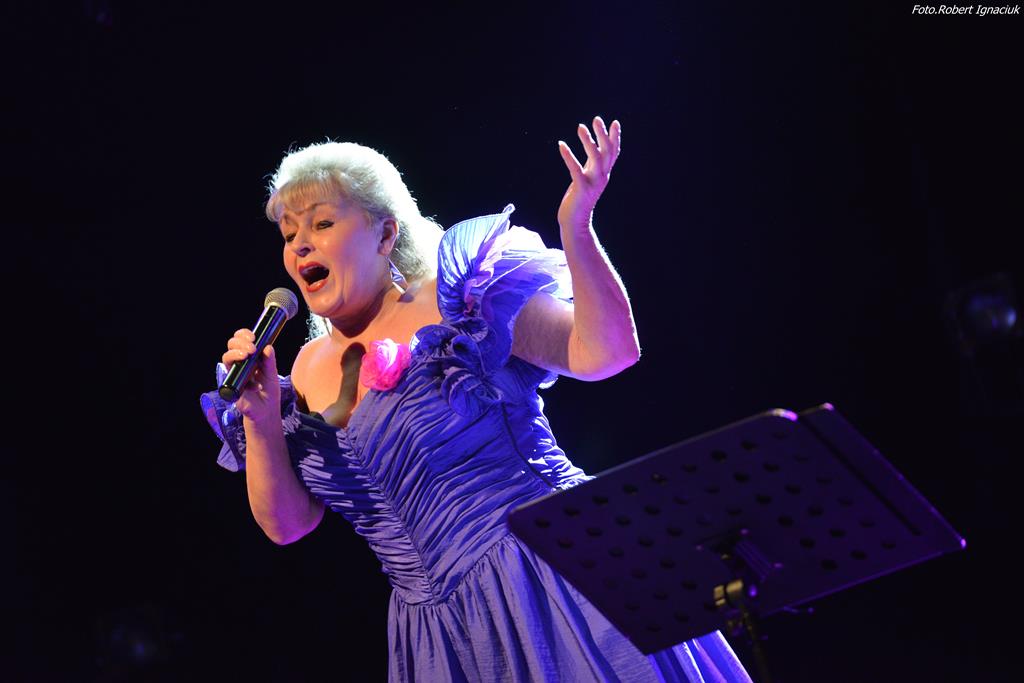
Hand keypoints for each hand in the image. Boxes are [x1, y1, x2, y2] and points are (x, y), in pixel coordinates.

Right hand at [222, 328, 280, 424]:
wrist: (267, 410)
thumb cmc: (269, 390)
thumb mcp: (272, 374)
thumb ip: (270, 361)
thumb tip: (268, 347)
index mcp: (250, 357)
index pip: (242, 340)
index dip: (244, 335)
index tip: (253, 337)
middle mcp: (240, 363)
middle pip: (231, 346)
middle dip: (239, 343)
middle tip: (251, 348)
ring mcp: (235, 374)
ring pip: (226, 359)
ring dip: (235, 355)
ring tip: (247, 356)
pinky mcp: (233, 387)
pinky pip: (234, 380)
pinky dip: (248, 383)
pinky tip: (257, 387)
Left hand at [557, 116, 621, 232]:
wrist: (575, 222)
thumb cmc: (579, 200)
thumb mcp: (588, 179)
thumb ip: (591, 165)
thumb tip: (591, 148)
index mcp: (604, 174)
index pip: (613, 153)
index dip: (615, 137)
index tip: (614, 122)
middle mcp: (602, 176)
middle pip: (607, 152)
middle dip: (603, 134)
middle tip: (597, 119)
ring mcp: (593, 183)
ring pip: (595, 158)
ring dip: (588, 141)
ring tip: (580, 127)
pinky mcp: (581, 188)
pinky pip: (575, 169)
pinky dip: (568, 156)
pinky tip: (561, 145)